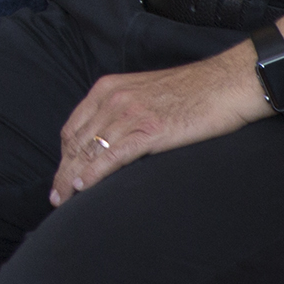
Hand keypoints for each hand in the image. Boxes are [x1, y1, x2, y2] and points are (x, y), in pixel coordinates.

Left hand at [49, 44, 267, 204]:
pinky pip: (113, 155)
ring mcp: (130, 114)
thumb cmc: (193, 92)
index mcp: (108, 89)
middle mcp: (112, 99)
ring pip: (90, 151)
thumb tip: (111, 139)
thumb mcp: (145, 94)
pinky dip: (94, 173)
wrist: (227, 84)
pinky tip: (84, 187)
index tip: (62, 175)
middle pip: (77, 141)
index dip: (64, 155)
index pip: (74, 127)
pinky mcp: (150, 130)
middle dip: (63, 171)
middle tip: (56, 196)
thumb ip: (124, 111)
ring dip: (73, 178)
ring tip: (64, 200)